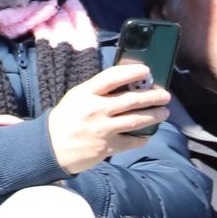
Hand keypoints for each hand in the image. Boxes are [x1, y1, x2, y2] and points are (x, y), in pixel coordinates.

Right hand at [46, 63, 176, 173]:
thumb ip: (97, 91)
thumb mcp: (76, 98)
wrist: (51, 147)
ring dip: (153, 115)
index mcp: (86, 93)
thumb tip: (125, 85)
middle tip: (165, 95)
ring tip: (163, 112)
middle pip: (130, 100)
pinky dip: (142, 137)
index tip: (147, 70)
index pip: (111, 77)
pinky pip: (132, 141)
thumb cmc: (66, 119)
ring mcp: (103, 129)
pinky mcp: (107, 147)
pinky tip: (147, 134)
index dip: (131, 72)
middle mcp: (96, 109)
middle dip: (152, 96)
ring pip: (136, 120)